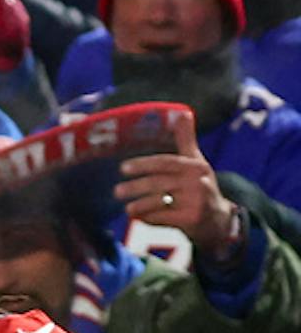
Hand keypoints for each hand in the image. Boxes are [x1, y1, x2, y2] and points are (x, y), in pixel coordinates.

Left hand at [115, 109, 239, 257]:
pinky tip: (140, 217)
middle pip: (159, 183)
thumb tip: (183, 113)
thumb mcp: (195, 162)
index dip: (143, 164)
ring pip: (160, 202)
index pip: (166, 162)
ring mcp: (196, 201)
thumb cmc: (200, 186)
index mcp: (195, 166)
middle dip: (136, 187)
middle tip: (117, 191)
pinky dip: (149, 218)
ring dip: (140, 205)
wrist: (216, 219)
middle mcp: (197, 182)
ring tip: (127, 208)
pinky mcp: (192, 219)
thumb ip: (186, 140)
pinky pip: (163, 218)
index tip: (123, 168)